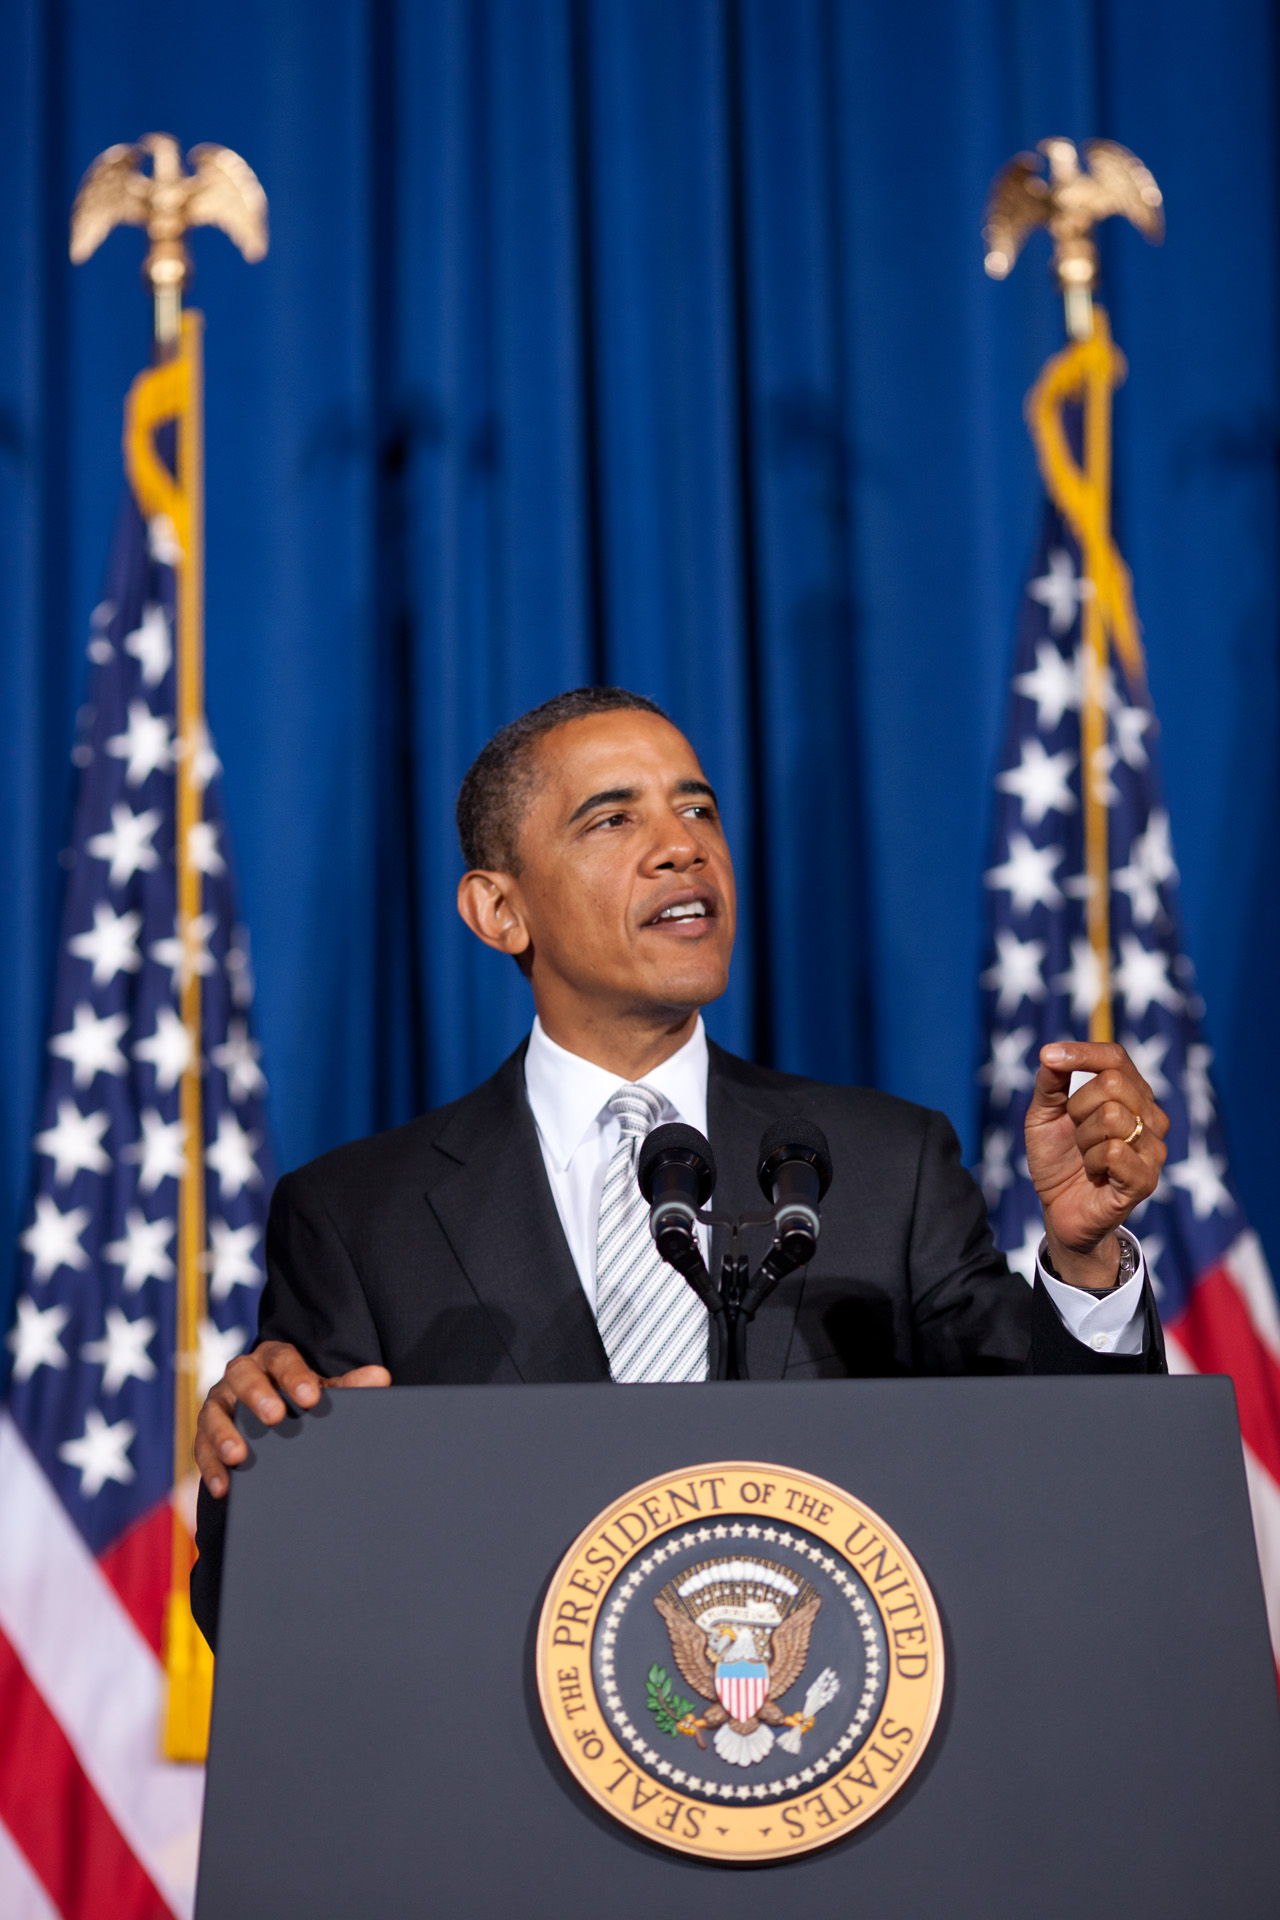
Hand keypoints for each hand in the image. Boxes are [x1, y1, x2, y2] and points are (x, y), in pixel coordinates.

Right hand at [194, 1339, 390, 1497]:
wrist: (273, 1418)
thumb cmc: (301, 1401)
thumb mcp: (322, 1393)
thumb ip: (348, 1386)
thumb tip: (381, 1378)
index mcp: (273, 1358)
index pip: (282, 1358)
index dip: (295, 1375)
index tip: (311, 1398)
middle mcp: (241, 1374)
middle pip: (242, 1375)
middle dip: (257, 1395)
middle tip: (275, 1418)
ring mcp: (218, 1402)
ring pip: (215, 1411)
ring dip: (225, 1434)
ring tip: (239, 1456)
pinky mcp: (203, 1433)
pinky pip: (200, 1447)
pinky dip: (211, 1467)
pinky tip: (223, 1487)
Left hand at [1024, 1041, 1168, 1288]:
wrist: (1059, 1210)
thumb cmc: (1057, 1159)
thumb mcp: (1043, 1115)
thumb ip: (1050, 1082)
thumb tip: (1051, 1052)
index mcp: (1130, 1094)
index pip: (1115, 1057)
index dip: (1082, 1052)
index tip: (1048, 1056)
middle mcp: (1150, 1116)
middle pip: (1112, 1083)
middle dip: (1077, 1106)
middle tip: (1075, 1132)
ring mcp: (1153, 1148)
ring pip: (1112, 1116)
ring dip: (1083, 1139)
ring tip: (1085, 1156)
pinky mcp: (1147, 1179)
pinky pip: (1115, 1151)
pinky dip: (1092, 1162)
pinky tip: (1095, 1174)